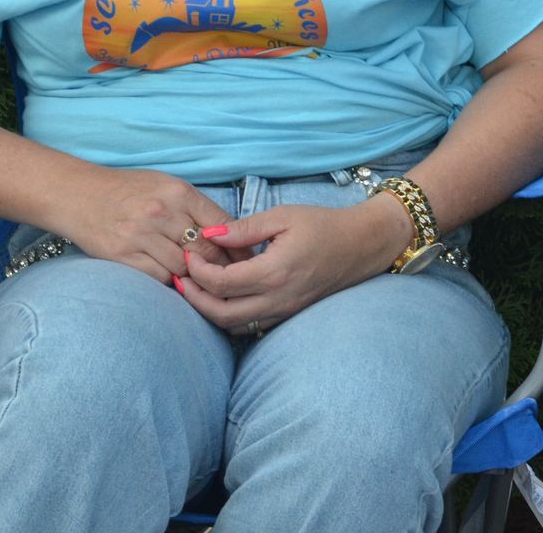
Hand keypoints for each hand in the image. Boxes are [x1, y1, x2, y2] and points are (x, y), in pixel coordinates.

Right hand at [53, 167, 237, 284]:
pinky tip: (172, 277)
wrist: (78, 194)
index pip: (222, 224)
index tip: (247, 258)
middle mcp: (161, 212)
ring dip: (195, 276)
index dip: (239, 245)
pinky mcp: (122, 255)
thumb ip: (195, 208)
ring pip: (185, 267)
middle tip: (233, 277)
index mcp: (178, 192)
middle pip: (207, 249)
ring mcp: (140, 235)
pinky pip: (159, 277)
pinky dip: (170, 280)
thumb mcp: (166, 186)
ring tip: (202, 280)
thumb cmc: (127, 190)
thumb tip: (229, 234)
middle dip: (223, 266)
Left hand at [178, 198, 409, 336]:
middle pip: (221, 314)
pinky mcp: (289, 314)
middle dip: (194, 299)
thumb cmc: (323, 225)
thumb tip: (209, 235)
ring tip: (196, 289)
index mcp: (274, 272)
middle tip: (180, 279)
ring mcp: (284, 311)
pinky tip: (222, 297)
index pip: (222, 283)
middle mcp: (278, 298)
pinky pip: (251, 326)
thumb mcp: (282, 217)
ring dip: (210, 311)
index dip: (198, 271)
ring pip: (234, 326)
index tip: (189, 255)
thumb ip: (244, 228)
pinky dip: (230, 316)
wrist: (362, 245)